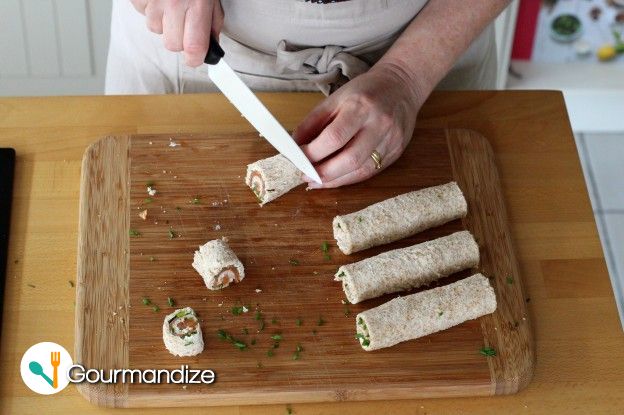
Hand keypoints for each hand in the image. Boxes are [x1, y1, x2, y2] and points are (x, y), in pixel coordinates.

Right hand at [130, 0, 223, 66]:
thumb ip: (212, 23)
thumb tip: (211, 48)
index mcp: (197, 4)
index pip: (194, 48)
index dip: (195, 59)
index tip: (196, 58)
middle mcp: (174, 3)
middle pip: (173, 45)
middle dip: (179, 39)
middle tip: (183, 23)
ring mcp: (153, 0)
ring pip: (156, 30)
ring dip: (163, 22)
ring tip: (169, 2)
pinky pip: (142, 14)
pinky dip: (149, 9)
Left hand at [294, 63, 423, 188]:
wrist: (401, 86)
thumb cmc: (364, 91)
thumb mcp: (335, 99)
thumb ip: (313, 123)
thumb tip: (295, 146)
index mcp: (361, 106)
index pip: (334, 137)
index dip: (314, 153)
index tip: (298, 159)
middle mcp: (379, 124)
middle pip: (350, 159)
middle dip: (324, 173)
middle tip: (306, 177)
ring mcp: (391, 140)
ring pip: (362, 170)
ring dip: (336, 180)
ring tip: (317, 182)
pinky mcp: (397, 152)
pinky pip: (371, 171)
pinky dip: (350, 178)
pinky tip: (336, 179)